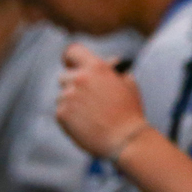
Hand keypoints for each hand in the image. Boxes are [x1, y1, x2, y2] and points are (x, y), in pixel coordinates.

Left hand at [56, 43, 147, 158]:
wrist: (125, 140)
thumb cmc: (130, 113)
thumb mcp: (128, 84)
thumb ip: (114, 71)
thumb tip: (109, 62)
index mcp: (96, 67)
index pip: (73, 52)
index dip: (71, 59)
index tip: (71, 65)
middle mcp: (79, 78)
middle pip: (64, 76)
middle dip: (72, 86)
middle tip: (85, 99)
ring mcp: (68, 96)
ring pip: (62, 96)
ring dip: (71, 103)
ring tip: (90, 116)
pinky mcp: (62, 113)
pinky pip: (61, 112)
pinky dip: (69, 118)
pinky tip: (85, 125)